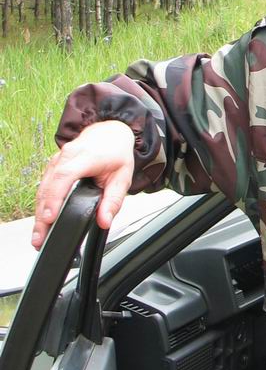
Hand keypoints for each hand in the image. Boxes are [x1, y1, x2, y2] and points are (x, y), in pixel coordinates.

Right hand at [32, 120, 135, 248]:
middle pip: (49, 186)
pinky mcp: (53, 167)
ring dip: (40, 212)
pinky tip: (42, 221)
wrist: (110, 133)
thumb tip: (105, 220)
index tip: (50, 216)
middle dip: (43, 213)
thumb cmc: (116, 153)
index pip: (64, 176)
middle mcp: (66, 156)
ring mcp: (57, 160)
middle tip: (40, 237)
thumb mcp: (123, 177)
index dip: (55, 197)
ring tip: (38, 236)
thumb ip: (114, 200)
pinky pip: (44, 186)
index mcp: (85, 156)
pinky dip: (42, 204)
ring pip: (43, 188)